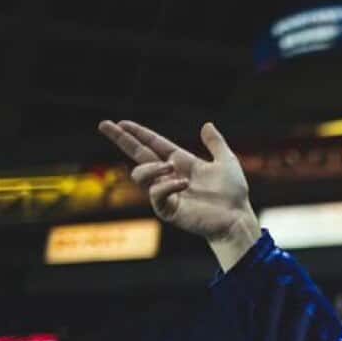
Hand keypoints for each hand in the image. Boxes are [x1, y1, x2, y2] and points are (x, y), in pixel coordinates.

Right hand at [98, 120, 259, 270]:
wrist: (237, 217)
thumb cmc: (233, 194)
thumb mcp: (226, 162)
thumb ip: (216, 144)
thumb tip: (207, 124)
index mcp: (180, 163)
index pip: (153, 144)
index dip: (138, 133)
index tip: (121, 122)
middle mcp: (169, 176)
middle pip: (138, 155)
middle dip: (121, 139)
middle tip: (104, 124)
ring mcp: (166, 193)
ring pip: (140, 175)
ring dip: (151, 168)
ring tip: (170, 166)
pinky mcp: (167, 209)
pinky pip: (155, 193)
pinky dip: (167, 185)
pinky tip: (184, 183)